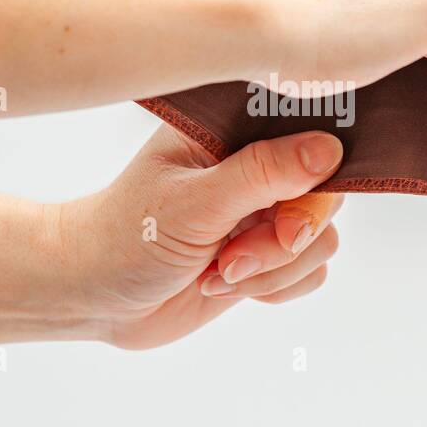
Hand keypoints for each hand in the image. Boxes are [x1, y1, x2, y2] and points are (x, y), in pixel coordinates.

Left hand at [62, 127, 344, 348]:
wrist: (96, 296)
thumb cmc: (127, 236)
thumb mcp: (194, 202)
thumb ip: (263, 174)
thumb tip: (330, 150)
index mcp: (235, 130)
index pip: (310, 133)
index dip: (314, 176)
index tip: (281, 211)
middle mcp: (257, 165)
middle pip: (324, 194)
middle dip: (285, 237)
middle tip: (234, 254)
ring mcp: (264, 211)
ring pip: (320, 240)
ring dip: (272, 268)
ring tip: (217, 270)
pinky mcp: (268, 254)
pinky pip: (312, 272)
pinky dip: (274, 287)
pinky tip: (223, 283)